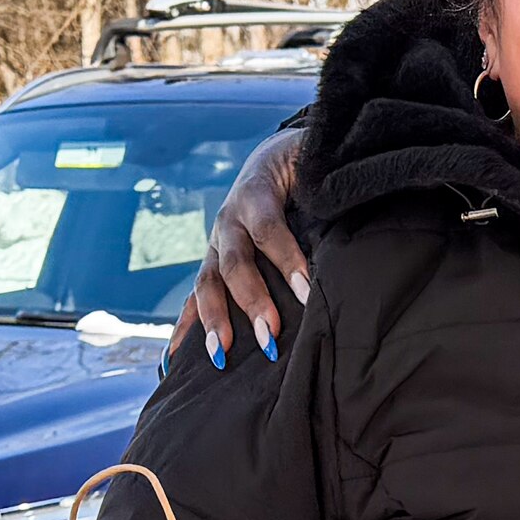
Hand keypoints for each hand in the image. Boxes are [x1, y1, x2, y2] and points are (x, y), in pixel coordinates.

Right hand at [178, 128, 310, 365]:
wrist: (270, 160)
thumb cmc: (302, 167)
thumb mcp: (312, 165)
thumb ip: (326, 188)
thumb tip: (345, 224)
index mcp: (255, 195)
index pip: (269, 230)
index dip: (287, 260)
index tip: (307, 292)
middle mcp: (229, 222)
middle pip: (235, 263)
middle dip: (251, 301)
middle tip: (269, 336)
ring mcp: (215, 245)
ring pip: (208, 283)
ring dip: (214, 320)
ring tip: (221, 354)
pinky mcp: (212, 264)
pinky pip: (193, 298)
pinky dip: (184, 328)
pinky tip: (173, 359)